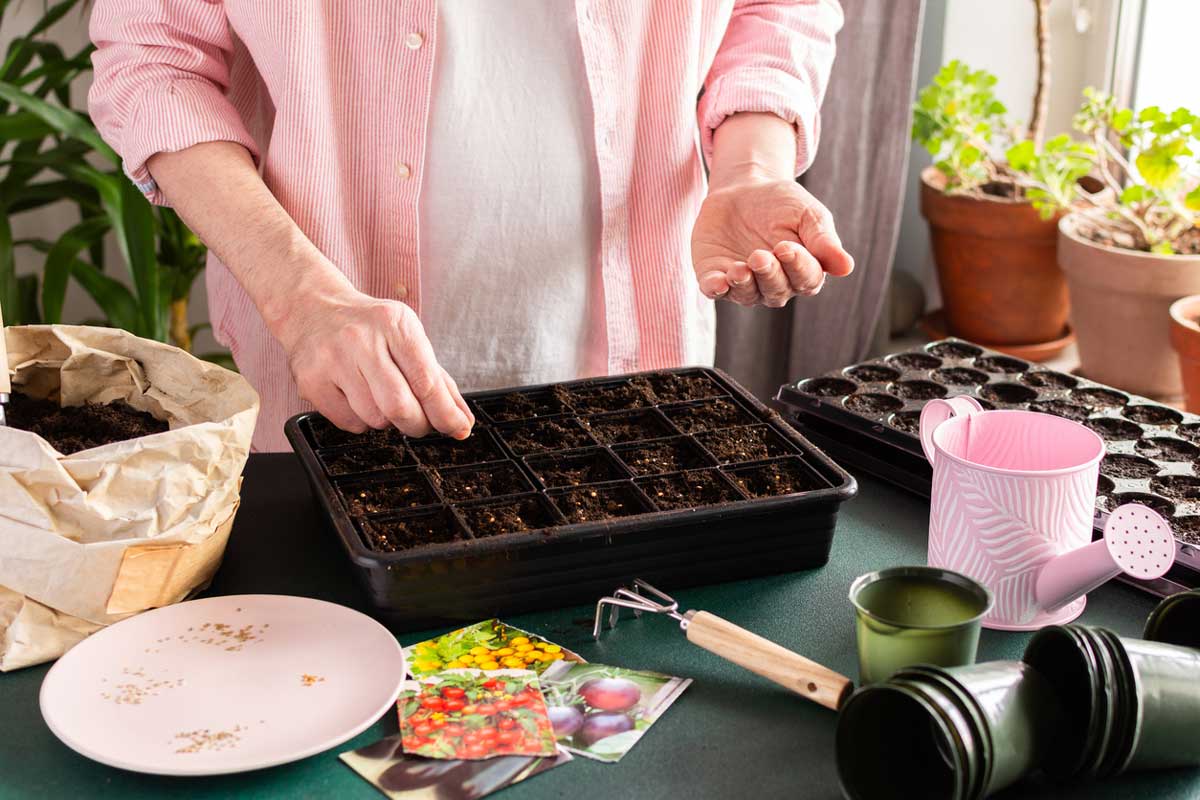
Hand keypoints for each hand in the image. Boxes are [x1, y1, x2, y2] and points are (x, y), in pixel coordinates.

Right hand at [275, 287, 473, 438]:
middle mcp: (360, 339)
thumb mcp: (408, 337)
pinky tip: (358, 398)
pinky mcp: (310, 381)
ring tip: (381, 398)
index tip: (458, 428)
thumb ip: (438, 379)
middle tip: (421, 422)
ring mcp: (331, 360)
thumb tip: (461, 421)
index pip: (426, 380)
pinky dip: (363, 421)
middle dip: (418, 424)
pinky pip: (349, 423)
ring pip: (375, 418)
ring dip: (388, 420)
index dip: (445, 413)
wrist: (314, 309)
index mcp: (394, 323)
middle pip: (399, 406)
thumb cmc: (370, 327)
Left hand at [691, 176, 853, 306]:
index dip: (797, 266)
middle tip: (761, 255)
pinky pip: (715, 290)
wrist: (743, 188)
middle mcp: (774, 284)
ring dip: (744, 284)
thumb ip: (823, 240)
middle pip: (776, 291)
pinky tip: (718, 282)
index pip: (805, 279)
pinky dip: (716, 289)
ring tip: (740, 268)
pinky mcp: (715, 276)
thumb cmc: (783, 204)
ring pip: (747, 295)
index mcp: (803, 271)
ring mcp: (744, 284)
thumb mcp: (808, 215)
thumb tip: (846, 267)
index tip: (786, 246)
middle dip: (769, 274)